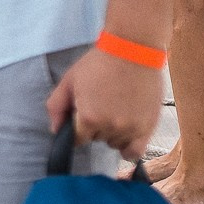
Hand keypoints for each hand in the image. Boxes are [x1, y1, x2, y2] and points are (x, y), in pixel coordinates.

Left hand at [45, 50, 164, 161]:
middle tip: (101, 105)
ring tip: (116, 111)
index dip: (77, 128)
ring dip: (112, 133)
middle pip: (97, 139)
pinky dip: (128, 148)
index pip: (77, 139)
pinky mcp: (148, 127)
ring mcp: (131, 129)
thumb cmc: (98, 63)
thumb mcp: (69, 80)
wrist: (132, 50)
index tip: (82, 115)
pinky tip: (125, 135)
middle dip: (95, 126)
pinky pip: (135, 152)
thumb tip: (55, 130)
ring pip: (115, 143)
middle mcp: (110, 127)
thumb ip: (56, 107)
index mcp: (88, 118)